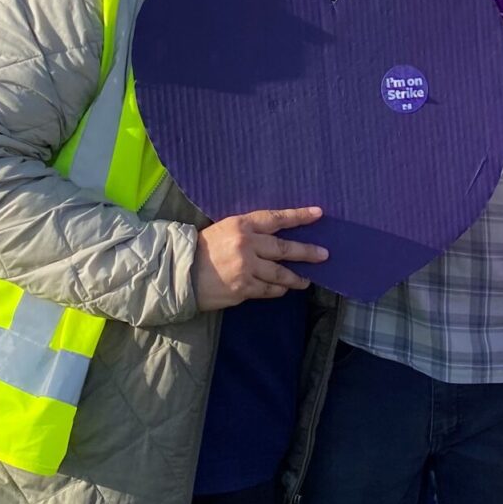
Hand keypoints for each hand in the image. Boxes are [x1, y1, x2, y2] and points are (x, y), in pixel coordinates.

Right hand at [194, 207, 328, 310]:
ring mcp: (246, 268)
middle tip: (324, 255)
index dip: (299, 216)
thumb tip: (276, 236)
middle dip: (307, 252)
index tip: (318, 214)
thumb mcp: (224, 229)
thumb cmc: (202, 249)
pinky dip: (277, 289)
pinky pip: (268, 289)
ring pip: (280, 273)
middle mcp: (247, 244)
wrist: (178, 273)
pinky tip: (283, 289)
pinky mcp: (243, 288)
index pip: (276, 218)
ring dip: (295, 277)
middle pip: (284, 248)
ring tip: (306, 279)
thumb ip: (249, 232)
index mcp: (242, 225)